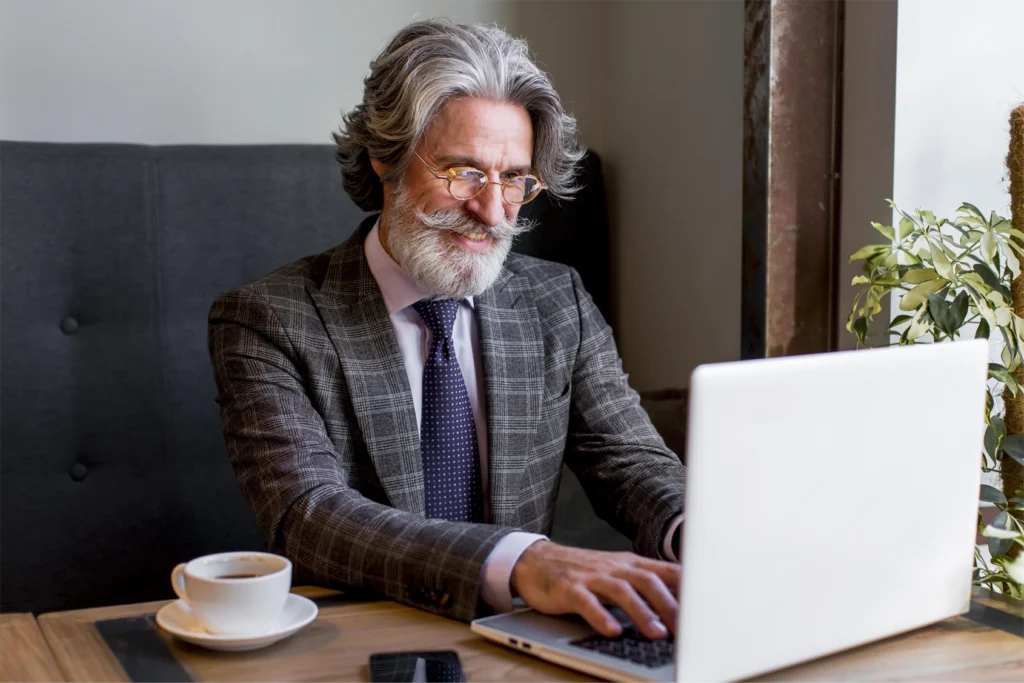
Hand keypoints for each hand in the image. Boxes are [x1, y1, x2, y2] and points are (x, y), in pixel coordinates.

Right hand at [510, 541, 679, 639]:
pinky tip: (612, 630)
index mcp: (630, 564)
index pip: (666, 571)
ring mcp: (591, 577)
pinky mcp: (568, 588)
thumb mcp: (618, 573)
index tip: (708, 608)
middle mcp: (614, 567)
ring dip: (642, 613)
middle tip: (687, 629)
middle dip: (670, 605)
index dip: (688, 588)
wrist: (537, 561)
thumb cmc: (584, 572)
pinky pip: (587, 602)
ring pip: (622, 591)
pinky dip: (601, 616)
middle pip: (648, 581)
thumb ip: (646, 585)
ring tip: (656, 633)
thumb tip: (683, 605)